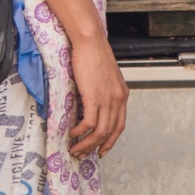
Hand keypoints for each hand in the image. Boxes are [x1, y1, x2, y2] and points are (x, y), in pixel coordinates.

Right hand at [66, 35, 128, 156]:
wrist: (91, 41)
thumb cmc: (94, 54)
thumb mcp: (105, 76)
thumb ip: (103, 91)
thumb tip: (93, 104)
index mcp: (122, 95)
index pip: (119, 125)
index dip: (110, 141)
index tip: (102, 149)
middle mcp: (118, 99)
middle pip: (110, 132)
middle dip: (97, 147)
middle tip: (84, 154)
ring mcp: (107, 99)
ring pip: (100, 132)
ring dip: (86, 144)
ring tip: (75, 148)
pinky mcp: (94, 97)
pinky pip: (89, 123)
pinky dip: (80, 132)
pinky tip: (72, 133)